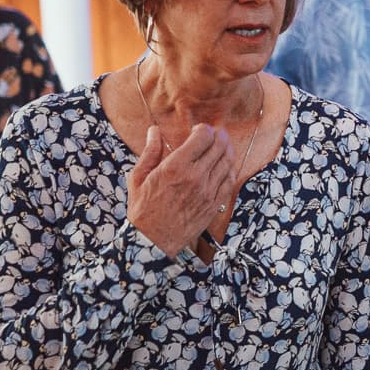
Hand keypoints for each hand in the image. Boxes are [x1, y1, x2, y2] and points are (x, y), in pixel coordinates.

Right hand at [126, 125, 237, 255]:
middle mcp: (195, 177)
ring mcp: (208, 191)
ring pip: (227, 163)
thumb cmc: (143, 209)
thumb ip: (150, 152)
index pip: (202, 138)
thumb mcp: (138, 177)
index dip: (204, 129)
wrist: (154, 240)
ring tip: (223, 146)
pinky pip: (229, 181)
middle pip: (219, 147)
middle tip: (217, 133)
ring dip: (227, 150)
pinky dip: (230, 169)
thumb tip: (154, 131)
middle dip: (219, 136)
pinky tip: (226, 166)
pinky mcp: (214, 204)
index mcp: (175, 167)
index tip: (199, 130)